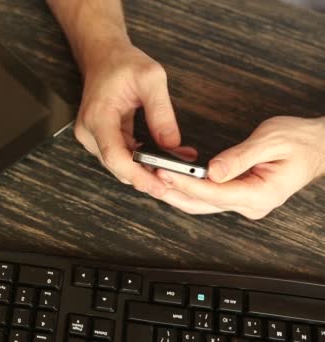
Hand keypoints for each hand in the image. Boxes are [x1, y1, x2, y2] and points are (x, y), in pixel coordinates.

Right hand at [74, 41, 188, 196]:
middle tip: (176, 182)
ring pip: (118, 166)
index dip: (138, 175)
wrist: (102, 57)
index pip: (115, 156)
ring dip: (143, 170)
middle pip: (117, 167)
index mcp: (99, 116)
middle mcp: (89, 131)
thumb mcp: (151, 79)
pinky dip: (138, 161)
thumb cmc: (123, 63)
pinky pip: (118, 157)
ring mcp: (91, 137)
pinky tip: (157, 161)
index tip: (160, 186)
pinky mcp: (98, 139)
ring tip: (172, 169)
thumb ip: (162, 114)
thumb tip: (173, 146)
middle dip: (146, 177)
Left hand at [156, 116, 324, 219]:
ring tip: (151, 178)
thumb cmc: (299, 141)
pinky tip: (171, 180)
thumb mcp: (271, 140)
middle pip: (201, 203)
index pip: (213, 192)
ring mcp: (244, 204)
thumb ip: (240, 156)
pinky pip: (208, 198)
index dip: (186, 182)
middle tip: (147, 175)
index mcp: (261, 194)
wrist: (319, 147)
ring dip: (176, 192)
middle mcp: (251, 205)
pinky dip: (188, 189)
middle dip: (172, 190)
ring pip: (201, 204)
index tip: (164, 172)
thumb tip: (212, 170)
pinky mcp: (239, 197)